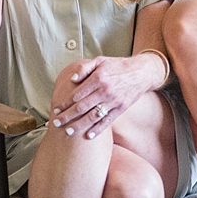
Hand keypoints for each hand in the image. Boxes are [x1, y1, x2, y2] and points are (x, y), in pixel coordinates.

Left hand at [49, 54, 164, 138]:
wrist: (141, 73)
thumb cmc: (117, 66)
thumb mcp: (100, 61)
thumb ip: (84, 68)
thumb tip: (72, 79)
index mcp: (98, 78)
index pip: (77, 93)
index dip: (65, 102)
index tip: (56, 109)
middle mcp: (105, 91)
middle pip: (82, 107)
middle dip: (67, 116)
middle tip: (56, 122)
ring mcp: (113, 101)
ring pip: (93, 116)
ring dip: (79, 125)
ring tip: (68, 132)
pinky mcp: (120, 109)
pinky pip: (107, 121)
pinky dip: (98, 130)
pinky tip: (88, 136)